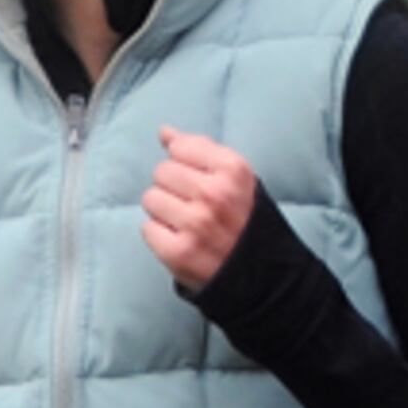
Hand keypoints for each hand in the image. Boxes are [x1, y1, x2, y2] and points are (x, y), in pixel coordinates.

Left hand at [141, 128, 259, 291]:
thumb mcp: (237, 178)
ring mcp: (195, 224)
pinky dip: (159, 235)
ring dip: (163, 211)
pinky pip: (147, 228)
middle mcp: (214, 194)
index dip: (184, 164)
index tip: (198, 180)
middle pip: (162, 172)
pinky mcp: (178, 252)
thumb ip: (200, 150)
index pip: (179, 147)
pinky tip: (180, 241)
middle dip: (172, 187)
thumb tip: (164, 132)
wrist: (260, 275)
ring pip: (150, 198)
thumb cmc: (244, 220)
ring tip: (184, 223)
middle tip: (191, 206)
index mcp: (233, 170)